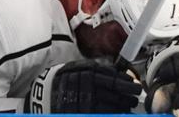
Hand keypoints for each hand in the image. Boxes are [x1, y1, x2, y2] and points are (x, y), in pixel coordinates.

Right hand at [24, 60, 140, 113]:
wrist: (43, 95)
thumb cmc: (63, 79)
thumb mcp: (78, 67)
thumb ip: (96, 69)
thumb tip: (117, 73)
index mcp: (89, 75)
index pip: (114, 79)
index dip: (127, 83)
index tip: (135, 85)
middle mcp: (89, 89)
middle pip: (116, 94)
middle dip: (128, 96)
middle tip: (135, 96)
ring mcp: (87, 104)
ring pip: (111, 107)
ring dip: (123, 107)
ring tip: (128, 107)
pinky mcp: (84, 112)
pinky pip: (103, 114)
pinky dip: (112, 114)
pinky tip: (118, 113)